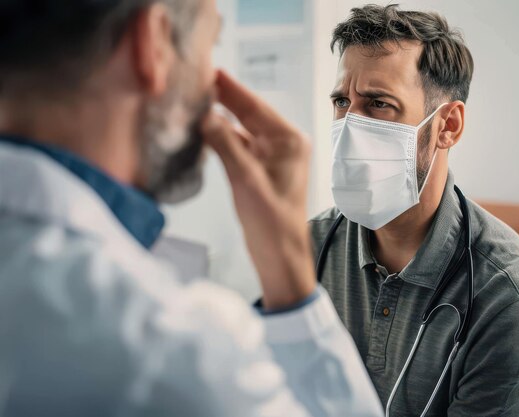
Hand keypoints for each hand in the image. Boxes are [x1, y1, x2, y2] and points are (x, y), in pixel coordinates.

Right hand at [202, 70, 315, 309]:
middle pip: (248, 114)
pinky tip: (203, 129)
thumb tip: (204, 115)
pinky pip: (238, 145)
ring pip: (241, 129)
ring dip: (220, 117)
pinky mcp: (259, 170)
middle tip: (197, 79)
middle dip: (223, 98)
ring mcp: (271, 157)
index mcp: (289, 141)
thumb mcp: (246, 179)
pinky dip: (221, 138)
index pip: (255, 106)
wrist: (280, 256)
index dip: (231, 88)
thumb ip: (225, 144)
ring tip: (195, 100)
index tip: (210, 70)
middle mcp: (283, 144)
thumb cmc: (272, 222)